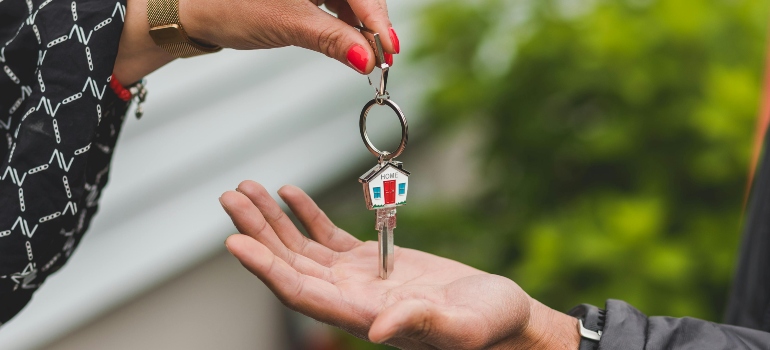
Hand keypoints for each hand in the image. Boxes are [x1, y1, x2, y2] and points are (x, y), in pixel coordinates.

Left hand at [114, 0, 398, 83]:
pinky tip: (349, 42)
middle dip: (372, 24)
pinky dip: (342, 23)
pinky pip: (333, 2)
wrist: (190, 9)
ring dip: (359, 26)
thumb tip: (367, 59)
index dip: (378, 20)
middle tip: (382, 57)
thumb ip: (332, 39)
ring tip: (367, 55)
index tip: (390, 50)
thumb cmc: (229, 6)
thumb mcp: (288, 24)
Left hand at [219, 181, 579, 348]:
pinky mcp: (372, 261)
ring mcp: (358, 279)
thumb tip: (377, 330)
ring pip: (302, 248)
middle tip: (230, 197)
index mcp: (363, 316)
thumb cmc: (488, 326)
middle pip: (289, 266)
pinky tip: (289, 194)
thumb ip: (419, 324)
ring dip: (272, 220)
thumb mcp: (461, 326)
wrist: (503, 316)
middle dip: (257, 232)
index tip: (236, 241)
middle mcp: (350, 299)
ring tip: (245, 188)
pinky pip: (328, 237)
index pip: (301, 294)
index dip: (266, 269)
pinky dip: (306, 215)